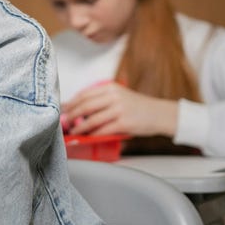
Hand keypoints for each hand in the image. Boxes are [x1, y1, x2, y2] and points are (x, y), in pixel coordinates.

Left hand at [61, 82, 178, 137]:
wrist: (160, 114)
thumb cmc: (139, 107)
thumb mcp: (120, 96)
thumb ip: (103, 100)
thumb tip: (80, 110)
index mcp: (111, 88)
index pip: (85, 94)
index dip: (72, 102)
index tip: (64, 109)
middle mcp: (114, 96)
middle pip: (85, 105)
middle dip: (72, 114)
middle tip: (65, 121)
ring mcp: (119, 109)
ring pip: (92, 119)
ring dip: (80, 126)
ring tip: (74, 131)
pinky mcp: (124, 122)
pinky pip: (103, 129)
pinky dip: (93, 134)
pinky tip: (88, 136)